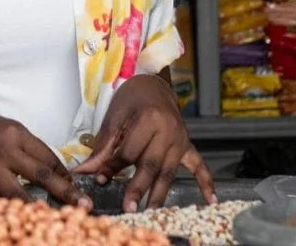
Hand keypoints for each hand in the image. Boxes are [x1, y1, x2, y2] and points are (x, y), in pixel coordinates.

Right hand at [0, 109, 89, 207]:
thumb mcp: (8, 129)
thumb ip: (28, 148)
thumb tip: (56, 172)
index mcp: (15, 132)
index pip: (48, 157)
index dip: (66, 176)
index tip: (78, 189)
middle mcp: (3, 149)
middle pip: (41, 176)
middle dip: (66, 193)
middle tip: (84, 207)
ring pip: (19, 195)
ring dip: (38, 209)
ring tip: (54, 219)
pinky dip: (10, 211)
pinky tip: (20, 216)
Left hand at [74, 74, 213, 212]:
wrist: (152, 83)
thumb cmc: (131, 97)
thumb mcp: (114, 117)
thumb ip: (102, 147)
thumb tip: (84, 171)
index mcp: (148, 119)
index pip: (129, 151)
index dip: (113, 166)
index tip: (99, 179)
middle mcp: (168, 130)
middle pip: (151, 164)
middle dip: (138, 188)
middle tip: (128, 207)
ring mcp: (180, 139)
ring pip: (169, 171)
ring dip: (160, 193)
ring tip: (151, 212)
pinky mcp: (187, 145)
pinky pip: (199, 165)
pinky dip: (206, 182)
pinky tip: (210, 199)